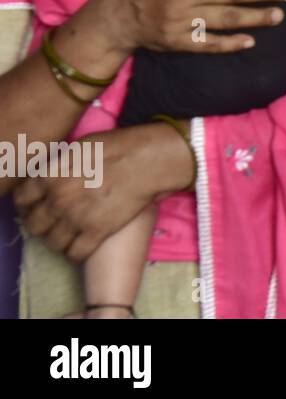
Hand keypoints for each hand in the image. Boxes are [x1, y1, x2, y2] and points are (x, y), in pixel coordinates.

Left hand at [13, 124, 191, 262]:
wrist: (149, 160)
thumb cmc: (119, 146)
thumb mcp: (79, 147)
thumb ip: (60, 166)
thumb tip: (53, 175)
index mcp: (50, 176)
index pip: (22, 199)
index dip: (27, 203)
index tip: (35, 204)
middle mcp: (57, 200)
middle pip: (34, 225)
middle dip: (41, 224)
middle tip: (52, 221)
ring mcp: (76, 218)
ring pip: (52, 243)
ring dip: (57, 240)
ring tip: (67, 235)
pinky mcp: (97, 232)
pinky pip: (76, 253)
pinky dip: (77, 252)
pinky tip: (84, 244)